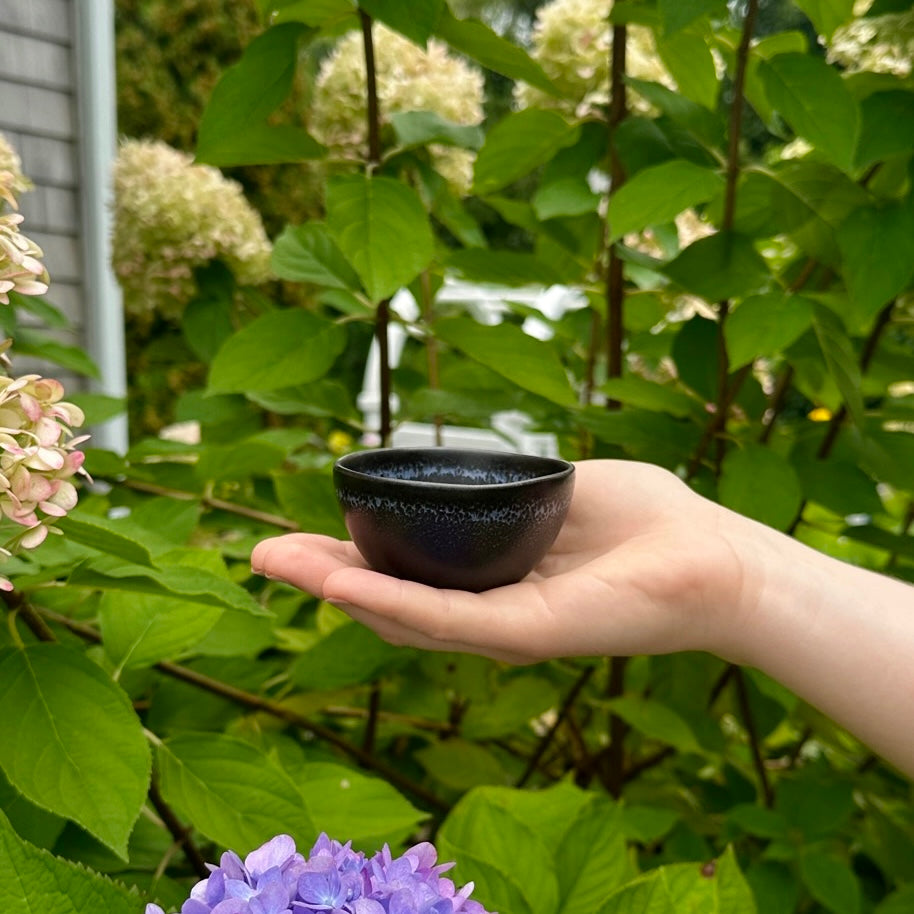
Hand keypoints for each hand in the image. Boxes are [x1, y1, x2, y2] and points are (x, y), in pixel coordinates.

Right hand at [251, 460, 758, 663]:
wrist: (714, 558)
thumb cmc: (648, 521)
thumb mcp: (560, 491)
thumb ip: (511, 487)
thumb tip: (472, 468)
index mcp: (492, 578)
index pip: (406, 571)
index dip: (348, 553)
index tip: (298, 532)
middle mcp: (488, 611)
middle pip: (390, 597)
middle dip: (321, 574)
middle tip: (259, 553)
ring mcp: (503, 628)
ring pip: (403, 613)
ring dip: (335, 586)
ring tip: (277, 561)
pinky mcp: (526, 635)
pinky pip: (446, 619)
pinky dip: (391, 600)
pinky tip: (342, 581)